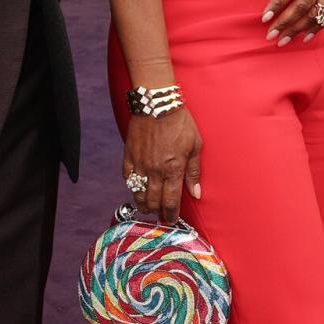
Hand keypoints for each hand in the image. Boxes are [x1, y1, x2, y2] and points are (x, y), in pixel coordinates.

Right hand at [124, 108, 201, 224]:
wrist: (157, 103)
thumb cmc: (179, 122)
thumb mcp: (195, 145)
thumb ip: (194, 171)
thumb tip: (196, 193)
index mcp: (173, 169)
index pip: (171, 201)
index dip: (171, 214)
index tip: (172, 219)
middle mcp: (155, 170)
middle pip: (153, 201)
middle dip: (157, 212)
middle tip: (160, 214)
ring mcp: (140, 164)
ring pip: (138, 193)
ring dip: (143, 203)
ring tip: (148, 206)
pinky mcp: (129, 156)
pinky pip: (128, 178)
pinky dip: (132, 186)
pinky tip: (137, 187)